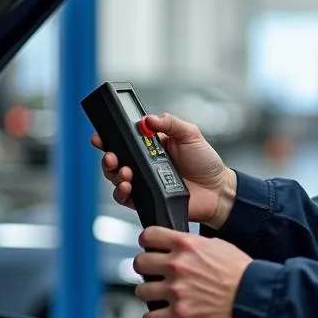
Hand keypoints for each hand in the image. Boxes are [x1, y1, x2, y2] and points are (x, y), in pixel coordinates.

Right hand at [91, 112, 237, 227]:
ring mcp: (143, 182)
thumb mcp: (190, 135)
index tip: (101, 136)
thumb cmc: (205, 162)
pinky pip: (125, 197)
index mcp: (151, 145)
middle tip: (112, 155)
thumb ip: (170, 123)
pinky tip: (128, 186)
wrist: (217, 190)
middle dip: (107, 157)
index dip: (109, 137)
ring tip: (125, 171)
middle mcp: (143, 163)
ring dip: (114, 174)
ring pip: (116, 178)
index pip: (124, 139)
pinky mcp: (145, 199)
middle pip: (114, 159)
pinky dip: (122, 192)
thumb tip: (148, 119)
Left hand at [133, 227, 252, 317]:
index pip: (149, 236)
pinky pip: (150, 317)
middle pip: (140, 263)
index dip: (147, 242)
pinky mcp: (179, 313)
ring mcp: (176, 290)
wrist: (252, 295)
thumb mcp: (219, 245)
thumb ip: (195, 245)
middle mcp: (178, 266)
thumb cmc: (241, 272)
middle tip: (152, 273)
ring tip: (157, 295)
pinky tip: (159, 316)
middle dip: (145, 268)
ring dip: (148, 294)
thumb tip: (183, 245)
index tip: (148, 247)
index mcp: (187, 246)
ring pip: (141, 291)